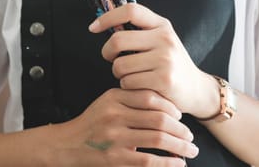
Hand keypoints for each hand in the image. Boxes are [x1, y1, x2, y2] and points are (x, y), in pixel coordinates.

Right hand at [55, 88, 197, 165]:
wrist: (67, 144)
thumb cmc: (92, 123)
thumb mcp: (107, 103)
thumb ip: (131, 100)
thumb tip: (168, 110)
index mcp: (113, 98)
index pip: (150, 97)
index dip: (171, 107)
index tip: (180, 116)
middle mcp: (114, 115)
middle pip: (158, 118)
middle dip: (181, 128)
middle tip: (191, 135)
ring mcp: (114, 138)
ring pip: (158, 139)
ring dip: (180, 145)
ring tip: (190, 149)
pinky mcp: (115, 159)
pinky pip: (149, 160)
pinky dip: (168, 162)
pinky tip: (178, 163)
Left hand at [88, 3, 219, 118]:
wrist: (197, 90)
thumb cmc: (170, 64)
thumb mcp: (161, 40)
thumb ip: (139, 31)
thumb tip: (104, 23)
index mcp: (162, 25)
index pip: (130, 10)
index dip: (107, 17)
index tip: (93, 27)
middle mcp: (165, 38)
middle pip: (118, 40)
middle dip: (107, 52)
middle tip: (111, 58)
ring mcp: (165, 59)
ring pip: (120, 65)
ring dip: (119, 74)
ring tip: (131, 75)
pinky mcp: (163, 80)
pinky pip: (128, 82)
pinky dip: (128, 86)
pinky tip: (139, 87)